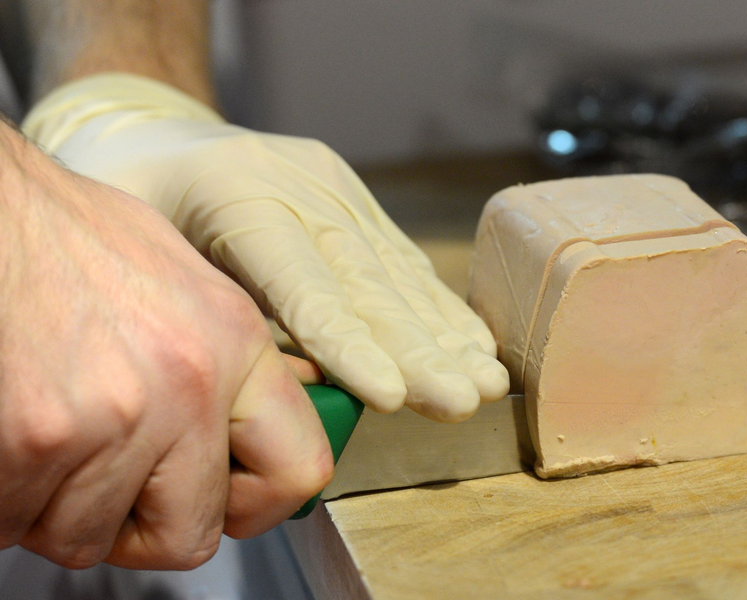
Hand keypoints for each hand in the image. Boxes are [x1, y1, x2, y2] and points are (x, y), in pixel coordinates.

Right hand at [0, 124, 331, 569]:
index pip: (298, 471)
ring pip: (88, 538)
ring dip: (63, 506)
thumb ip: (239, 361)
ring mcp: (112, 416)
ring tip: (54, 433)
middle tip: (114, 483)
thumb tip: (283, 407)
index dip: (257, 504)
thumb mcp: (187, 284)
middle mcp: (187, 383)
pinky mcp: (34, 439)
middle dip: (142, 525)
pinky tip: (16, 434)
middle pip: (190, 536)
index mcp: (235, 343)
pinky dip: (11, 497)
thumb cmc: (73, 238)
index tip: (226, 500)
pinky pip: (18, 521)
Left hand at [24, 74, 509, 421]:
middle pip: (366, 282)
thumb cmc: (131, 198)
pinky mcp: (350, 197)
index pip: (304, 286)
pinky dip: (437, 306)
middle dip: (420, 350)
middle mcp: (300, 186)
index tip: (395, 397)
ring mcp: (332, 188)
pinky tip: (470, 341)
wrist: (154, 131)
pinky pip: (399, 257)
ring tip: (485, 382)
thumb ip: (212, 316)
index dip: (352, 346)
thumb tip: (292, 390)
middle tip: (462, 402)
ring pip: (396, 271)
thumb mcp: (139, 252)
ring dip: (444, 334)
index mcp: (238, 194)